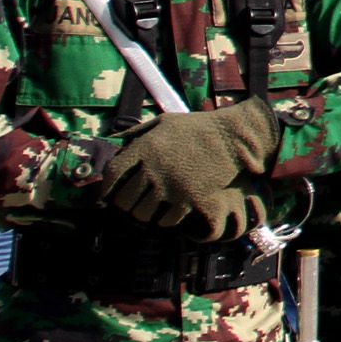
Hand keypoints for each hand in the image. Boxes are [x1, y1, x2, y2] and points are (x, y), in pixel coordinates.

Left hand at [101, 97, 278, 238]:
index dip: (105, 188)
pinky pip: (166, 219)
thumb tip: (113, 142)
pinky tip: (168, 214)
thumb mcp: (166, 121)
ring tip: (148, 210)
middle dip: (124, 205)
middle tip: (129, 205)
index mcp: (146, 147)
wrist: (235, 137)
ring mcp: (172, 185)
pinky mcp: (189, 198)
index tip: (106, 196)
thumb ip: (138, 131)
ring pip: (143, 213)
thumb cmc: (199, 128)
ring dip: (142, 214)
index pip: (113, 173)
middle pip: (125, 198)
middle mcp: (154, 168)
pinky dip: (164, 220)